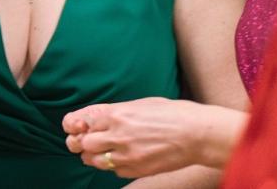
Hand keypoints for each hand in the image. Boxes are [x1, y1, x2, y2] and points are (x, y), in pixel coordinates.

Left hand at [62, 97, 218, 176]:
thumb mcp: (139, 104)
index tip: (80, 128)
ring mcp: (127, 154)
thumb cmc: (171, 114)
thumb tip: (99, 119)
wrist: (196, 134)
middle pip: (85, 144)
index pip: (82, 123)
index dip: (79, 126)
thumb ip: (116, 112)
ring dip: (96, 157)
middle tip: (92, 142)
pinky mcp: (137, 170)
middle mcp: (117, 134)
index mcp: (116, 114)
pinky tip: (124, 158)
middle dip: (85, 144)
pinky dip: (114, 166)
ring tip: (106, 152)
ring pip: (95, 161)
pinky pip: (114, 171)